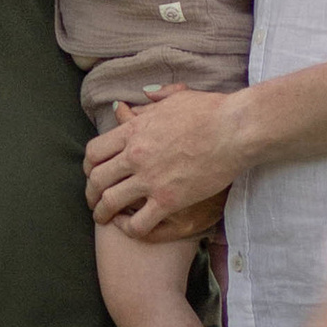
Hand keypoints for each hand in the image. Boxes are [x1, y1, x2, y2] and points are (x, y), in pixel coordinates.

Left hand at [84, 88, 240, 237]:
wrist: (236, 129)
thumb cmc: (212, 111)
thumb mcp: (177, 98)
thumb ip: (155, 101)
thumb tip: (143, 98)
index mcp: (134, 131)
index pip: (94, 151)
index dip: (89, 166)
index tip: (93, 173)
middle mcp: (135, 155)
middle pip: (97, 178)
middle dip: (90, 192)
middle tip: (94, 200)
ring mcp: (150, 179)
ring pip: (110, 202)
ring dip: (102, 213)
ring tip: (104, 219)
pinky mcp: (169, 201)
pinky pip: (139, 223)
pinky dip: (129, 229)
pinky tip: (131, 227)